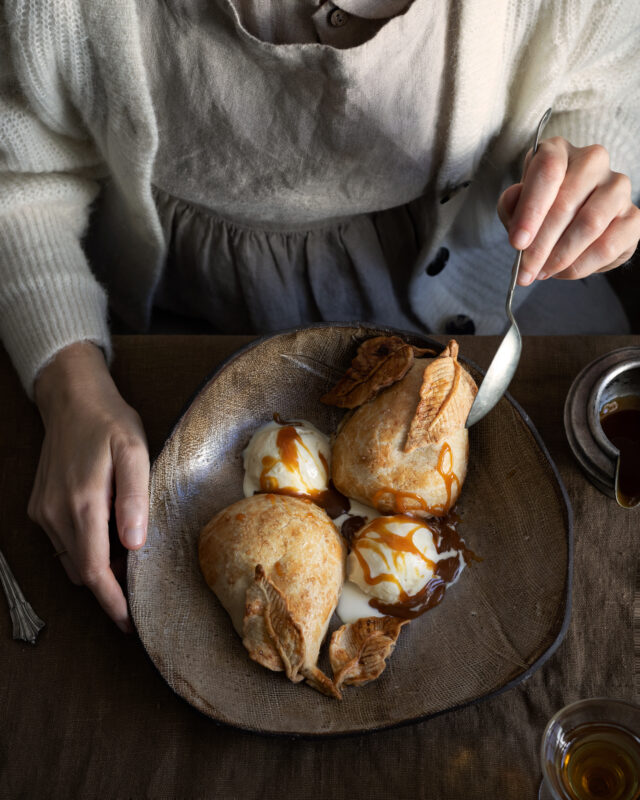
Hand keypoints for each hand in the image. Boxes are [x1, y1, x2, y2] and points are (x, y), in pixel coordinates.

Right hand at [29, 342, 148, 632]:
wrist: (71, 399)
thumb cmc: (109, 423)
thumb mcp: (134, 452)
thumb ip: (134, 498)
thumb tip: (135, 544)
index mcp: (82, 503)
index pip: (93, 570)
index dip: (111, 601)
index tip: (129, 622)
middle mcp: (56, 514)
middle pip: (80, 572)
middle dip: (108, 589)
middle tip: (138, 592)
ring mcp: (43, 511)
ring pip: (69, 561)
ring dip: (96, 570)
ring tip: (128, 567)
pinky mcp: (40, 506)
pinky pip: (62, 543)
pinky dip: (83, 551)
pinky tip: (107, 539)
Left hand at [497, 137, 639, 285]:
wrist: (573, 225)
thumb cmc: (541, 209)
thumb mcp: (517, 206)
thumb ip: (511, 204)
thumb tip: (512, 201)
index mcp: (559, 151)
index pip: (548, 169)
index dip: (531, 209)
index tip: (518, 242)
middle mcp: (593, 161)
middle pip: (566, 202)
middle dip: (541, 245)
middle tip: (525, 271)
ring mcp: (617, 186)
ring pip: (590, 224)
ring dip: (561, 256)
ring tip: (543, 272)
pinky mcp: (633, 216)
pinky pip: (608, 245)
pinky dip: (581, 265)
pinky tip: (565, 271)